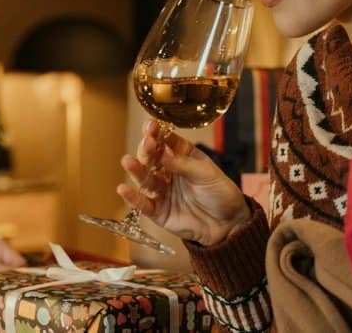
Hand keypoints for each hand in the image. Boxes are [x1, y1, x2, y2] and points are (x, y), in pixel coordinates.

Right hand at [118, 119, 250, 246]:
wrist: (228, 224)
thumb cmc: (220, 193)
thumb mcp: (206, 174)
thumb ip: (183, 165)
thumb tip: (163, 153)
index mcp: (181, 156)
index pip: (164, 141)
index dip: (156, 133)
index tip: (150, 126)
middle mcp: (168, 171)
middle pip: (151, 158)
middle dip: (147, 149)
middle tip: (147, 143)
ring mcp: (161, 191)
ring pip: (144, 178)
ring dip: (135, 170)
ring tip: (127, 161)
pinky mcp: (158, 211)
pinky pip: (143, 203)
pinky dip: (132, 197)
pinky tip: (123, 189)